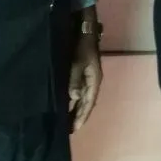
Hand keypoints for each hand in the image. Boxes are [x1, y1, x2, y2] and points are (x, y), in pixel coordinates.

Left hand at [68, 10, 101, 131]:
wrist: (84, 30)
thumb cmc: (82, 46)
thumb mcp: (77, 63)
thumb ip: (75, 80)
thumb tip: (74, 97)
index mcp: (94, 80)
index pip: (89, 102)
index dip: (82, 116)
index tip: (75, 129)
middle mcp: (92, 81)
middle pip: (87, 102)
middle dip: (79, 115)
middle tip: (69, 130)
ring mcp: (87, 77)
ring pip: (82, 97)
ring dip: (76, 108)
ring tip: (67, 121)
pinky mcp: (81, 72)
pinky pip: (78, 90)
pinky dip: (73, 99)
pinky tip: (66, 103)